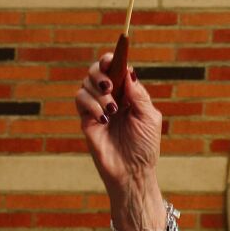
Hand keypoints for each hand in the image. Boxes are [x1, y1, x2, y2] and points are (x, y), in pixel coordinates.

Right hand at [74, 53, 162, 196]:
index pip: (116, 69)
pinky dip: (91, 104)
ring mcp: (97, 108)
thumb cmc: (145, 146)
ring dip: (99, 93)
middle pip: (97, 71)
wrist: (132, 172)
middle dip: (100, 73)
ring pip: (86, 84)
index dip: (110, 59)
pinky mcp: (86, 120)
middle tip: (109, 87)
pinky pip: (80, 101)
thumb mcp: (149, 118)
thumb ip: (139, 95)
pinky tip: (103, 117)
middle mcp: (111, 98)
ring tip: (112, 110)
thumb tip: (128, 72)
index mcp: (129, 94)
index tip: (110, 58)